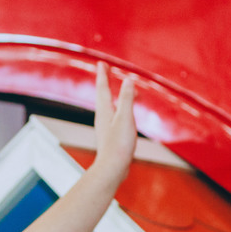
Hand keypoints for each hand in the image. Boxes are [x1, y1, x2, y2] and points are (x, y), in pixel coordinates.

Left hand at [91, 62, 136, 183]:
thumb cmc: (119, 144)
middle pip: (104, 95)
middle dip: (106, 82)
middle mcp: (103, 117)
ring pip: (111, 106)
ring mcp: (106, 127)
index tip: (101, 63)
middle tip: (107, 70)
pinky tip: (128, 114)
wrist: (112, 168)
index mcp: (105, 111)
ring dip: (117, 95)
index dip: (103, 75)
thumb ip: (127, 99)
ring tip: (130, 90)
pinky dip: (121, 108)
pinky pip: (116, 116)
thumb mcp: (126, 118)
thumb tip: (128, 80)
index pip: (103, 88)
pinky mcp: (111, 135)